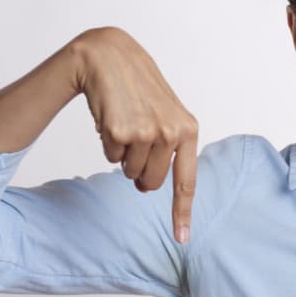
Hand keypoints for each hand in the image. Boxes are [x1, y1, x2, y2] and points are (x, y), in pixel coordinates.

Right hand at [74, 27, 197, 243]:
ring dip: (122, 154)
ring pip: (128, 171)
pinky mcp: (120, 131)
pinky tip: (111, 117)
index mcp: (188, 130)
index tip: (182, 239)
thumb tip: (147, 186)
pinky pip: (110, 156)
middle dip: (139, 172)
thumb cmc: (138, 88)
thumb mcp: (165, 113)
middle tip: (134, 140)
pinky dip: (107, 142)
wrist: (109, 57)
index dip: (182, 213)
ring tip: (124, 122)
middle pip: (151, 182)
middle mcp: (171, 133)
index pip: (187, 181)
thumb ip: (168, 147)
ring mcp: (146, 132)